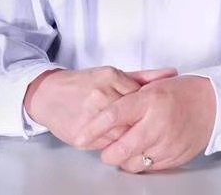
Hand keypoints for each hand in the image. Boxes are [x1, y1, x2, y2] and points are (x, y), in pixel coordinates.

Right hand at [24, 66, 176, 148]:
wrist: (48, 94)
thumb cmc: (83, 83)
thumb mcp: (112, 74)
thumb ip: (143, 76)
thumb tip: (172, 73)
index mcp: (111, 76)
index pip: (142, 97)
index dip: (150, 109)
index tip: (158, 114)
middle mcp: (101, 94)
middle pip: (134, 117)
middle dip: (143, 126)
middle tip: (153, 130)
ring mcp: (91, 115)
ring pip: (122, 135)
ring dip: (132, 139)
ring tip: (140, 139)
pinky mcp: (82, 134)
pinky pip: (107, 145)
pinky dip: (116, 146)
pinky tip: (121, 144)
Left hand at [74, 75, 216, 171]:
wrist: (212, 104)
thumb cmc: (180, 92)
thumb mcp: (152, 87)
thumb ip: (129, 99)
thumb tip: (103, 114)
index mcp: (150, 99)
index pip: (114, 114)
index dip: (94, 127)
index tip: (80, 135)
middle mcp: (158, 122)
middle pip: (122, 147)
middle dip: (108, 152)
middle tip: (104, 150)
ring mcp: (167, 142)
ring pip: (134, 162)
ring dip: (124, 159)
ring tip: (124, 150)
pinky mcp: (175, 157)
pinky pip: (150, 168)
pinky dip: (142, 162)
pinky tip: (142, 152)